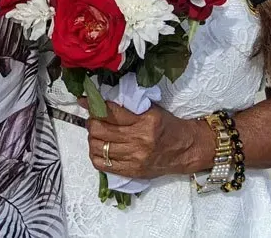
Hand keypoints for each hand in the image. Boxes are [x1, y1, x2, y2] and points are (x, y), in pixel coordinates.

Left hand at [85, 100, 207, 179]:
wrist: (186, 149)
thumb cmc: (168, 126)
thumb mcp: (151, 110)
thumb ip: (128, 107)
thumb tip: (101, 102)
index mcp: (145, 121)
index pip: (110, 112)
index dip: (93, 105)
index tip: (83, 100)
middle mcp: (139, 140)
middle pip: (101, 130)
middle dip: (91, 122)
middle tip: (92, 119)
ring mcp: (135, 158)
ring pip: (99, 147)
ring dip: (92, 138)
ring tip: (96, 134)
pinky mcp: (133, 171)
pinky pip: (104, 165)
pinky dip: (96, 155)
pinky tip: (99, 149)